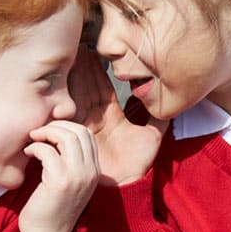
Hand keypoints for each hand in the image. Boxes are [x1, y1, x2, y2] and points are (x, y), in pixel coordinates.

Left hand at [20, 120, 99, 231]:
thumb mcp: (68, 183)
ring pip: (66, 137)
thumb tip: (56, 136)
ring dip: (45, 133)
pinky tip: (28, 154)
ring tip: (33, 141)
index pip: (87, 135)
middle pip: (78, 131)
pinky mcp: (60, 181)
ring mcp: (78, 177)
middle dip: (55, 126)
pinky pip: (48, 151)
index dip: (66, 126)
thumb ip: (69, 163)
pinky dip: (35, 147)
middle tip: (38, 133)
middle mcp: (90, 172)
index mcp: (94, 171)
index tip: (48, 133)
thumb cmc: (51, 209)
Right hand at [69, 49, 166, 186]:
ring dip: (72, 77)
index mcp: (112, 115)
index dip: (97, 70)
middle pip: (86, 86)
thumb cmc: (136, 165)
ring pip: (76, 95)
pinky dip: (63, 99)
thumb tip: (172, 103)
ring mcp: (84, 125)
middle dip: (81, 67)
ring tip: (67, 57)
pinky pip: (67, 114)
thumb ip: (158, 119)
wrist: (125, 186)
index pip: (103, 87)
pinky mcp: (75, 135)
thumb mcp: (152, 138)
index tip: (92, 51)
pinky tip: (59, 83)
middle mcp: (96, 118)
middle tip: (75, 45)